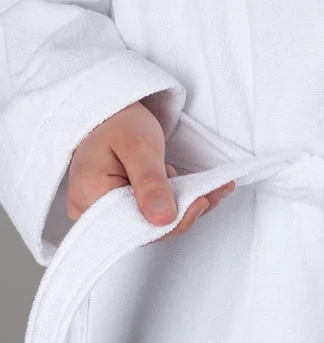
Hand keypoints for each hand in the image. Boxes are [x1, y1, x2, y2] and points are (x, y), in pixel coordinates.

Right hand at [67, 100, 234, 240]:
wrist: (111, 113)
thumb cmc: (117, 122)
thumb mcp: (138, 145)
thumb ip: (150, 182)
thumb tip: (163, 220)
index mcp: (90, 199)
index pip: (135, 229)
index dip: (172, 222)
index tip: (201, 201)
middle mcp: (95, 213)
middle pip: (147, 229)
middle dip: (185, 211)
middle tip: (215, 190)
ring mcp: (110, 212)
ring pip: (155, 222)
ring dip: (186, 206)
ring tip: (213, 187)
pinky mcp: (125, 208)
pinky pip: (155, 213)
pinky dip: (179, 201)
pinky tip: (201, 188)